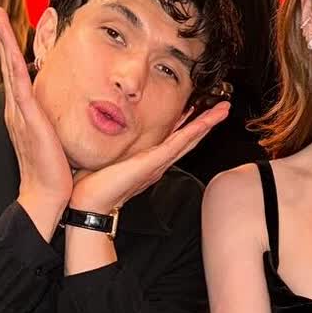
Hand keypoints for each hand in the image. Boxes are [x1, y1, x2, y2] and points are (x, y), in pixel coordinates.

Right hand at [0, 8, 71, 237]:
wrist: (45, 196)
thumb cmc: (54, 173)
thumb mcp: (55, 140)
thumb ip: (56, 124)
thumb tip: (67, 114)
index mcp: (23, 114)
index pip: (17, 76)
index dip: (12, 51)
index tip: (11, 30)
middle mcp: (16, 110)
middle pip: (7, 65)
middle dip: (2, 38)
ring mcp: (19, 112)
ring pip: (9, 67)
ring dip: (3, 39)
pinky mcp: (26, 116)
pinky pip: (17, 81)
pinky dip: (11, 58)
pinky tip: (7, 41)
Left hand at [70, 101, 229, 215]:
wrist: (88, 204)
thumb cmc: (92, 185)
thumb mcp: (106, 159)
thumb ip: (112, 148)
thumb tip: (106, 133)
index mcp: (149, 161)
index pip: (174, 139)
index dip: (187, 125)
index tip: (197, 110)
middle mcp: (158, 163)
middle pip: (188, 139)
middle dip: (206, 123)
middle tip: (222, 108)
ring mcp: (158, 163)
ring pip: (189, 139)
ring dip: (207, 124)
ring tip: (223, 110)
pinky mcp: (153, 163)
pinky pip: (178, 144)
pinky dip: (193, 131)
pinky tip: (205, 122)